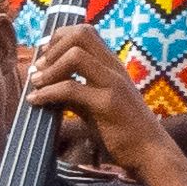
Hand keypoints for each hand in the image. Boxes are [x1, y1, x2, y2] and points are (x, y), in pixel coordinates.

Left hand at [18, 24, 179, 184]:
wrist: (150, 153)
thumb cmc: (124, 130)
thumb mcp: (97, 104)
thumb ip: (76, 92)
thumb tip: (46, 85)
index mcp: (112, 65)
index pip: (85, 32)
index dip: (59, 37)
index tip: (43, 55)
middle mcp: (114, 68)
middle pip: (81, 34)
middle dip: (53, 47)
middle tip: (38, 69)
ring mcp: (113, 84)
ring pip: (75, 56)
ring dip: (49, 68)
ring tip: (36, 84)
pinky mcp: (108, 104)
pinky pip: (70, 88)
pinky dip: (47, 93)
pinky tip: (36, 101)